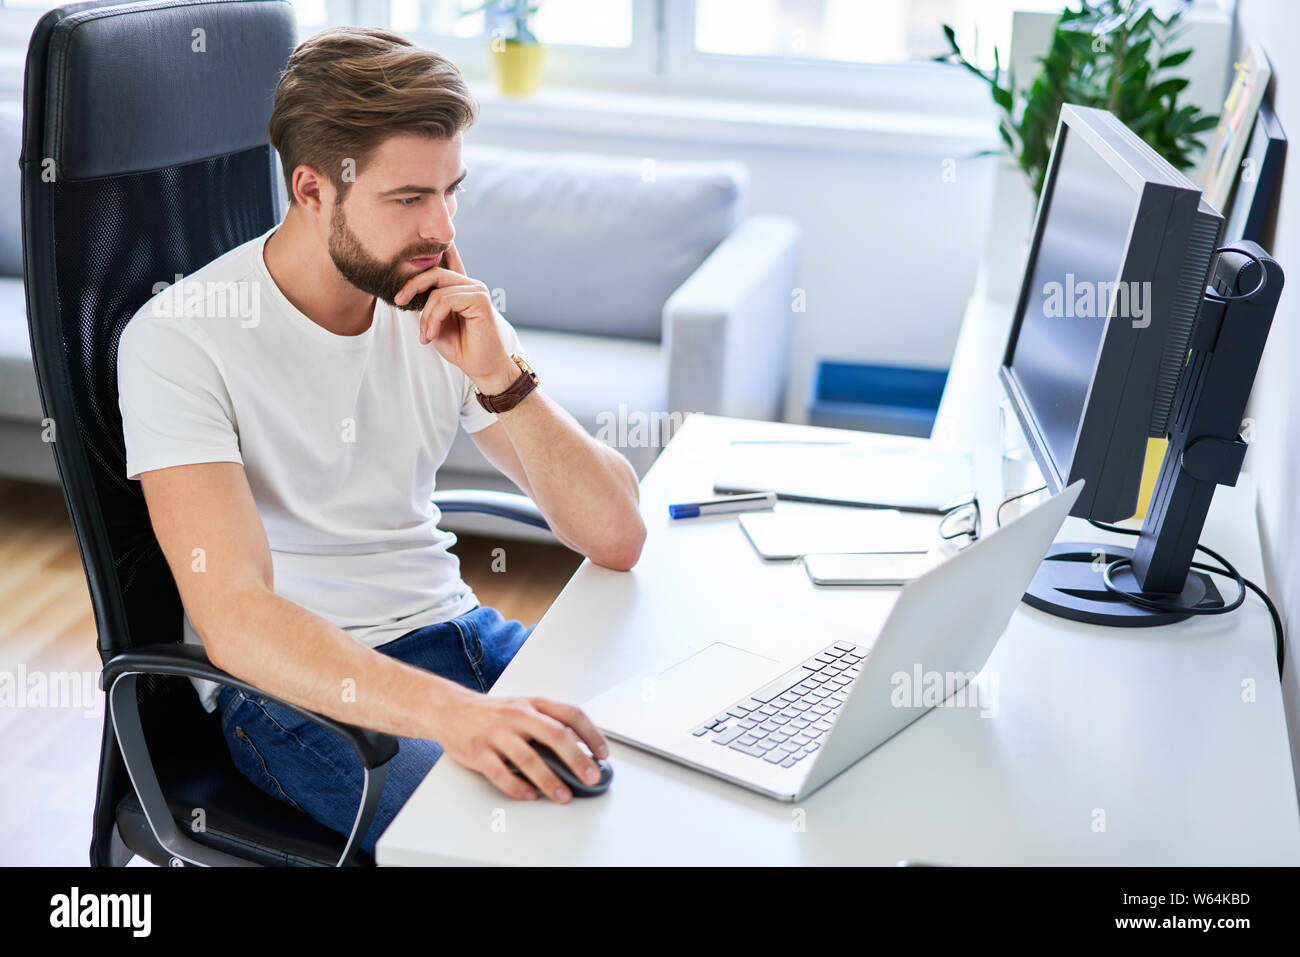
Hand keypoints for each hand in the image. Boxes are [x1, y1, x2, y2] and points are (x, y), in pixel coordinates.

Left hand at [393, 241, 516, 391]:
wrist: (483, 368)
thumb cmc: (462, 348)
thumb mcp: (436, 325)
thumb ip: (427, 306)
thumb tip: (409, 292)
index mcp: (460, 289)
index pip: (443, 264)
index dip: (428, 257)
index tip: (403, 275)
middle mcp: (470, 286)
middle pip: (434, 273)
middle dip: (413, 285)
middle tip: (399, 300)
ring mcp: (477, 290)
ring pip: (437, 292)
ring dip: (426, 316)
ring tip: (426, 336)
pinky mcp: (480, 300)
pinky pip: (446, 300)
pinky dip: (434, 318)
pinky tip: (432, 334)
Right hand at [433, 689, 610, 802]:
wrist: (450, 709)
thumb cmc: (494, 713)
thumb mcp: (524, 708)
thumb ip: (550, 723)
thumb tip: (582, 749)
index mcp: (534, 704)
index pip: (570, 714)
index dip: (591, 734)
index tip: (603, 754)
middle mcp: (518, 716)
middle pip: (554, 735)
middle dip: (576, 759)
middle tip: (590, 777)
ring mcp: (497, 733)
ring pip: (528, 757)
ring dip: (549, 779)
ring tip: (563, 795)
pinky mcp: (478, 751)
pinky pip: (500, 773)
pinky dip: (516, 786)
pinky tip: (529, 795)